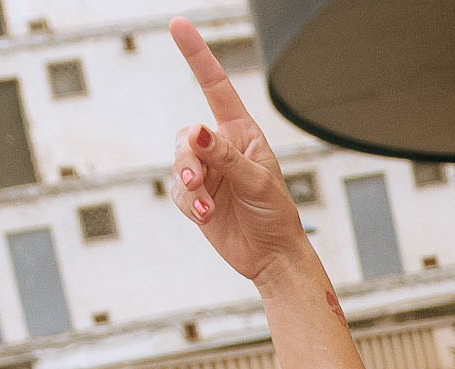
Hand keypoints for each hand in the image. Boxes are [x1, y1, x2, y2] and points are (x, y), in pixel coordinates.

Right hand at [168, 20, 309, 283]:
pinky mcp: (196, 199)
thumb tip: (197, 132)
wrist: (272, 257)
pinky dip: (189, 202)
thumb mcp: (257, 181)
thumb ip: (226, 157)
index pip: (215, 87)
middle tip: (196, 178)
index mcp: (242, 133)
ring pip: (178, 163)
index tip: (178, 25)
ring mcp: (207, 173)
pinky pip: (178, 192)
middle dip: (188, 156)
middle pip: (187, 136)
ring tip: (205, 203)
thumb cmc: (276, 215)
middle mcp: (221, 148)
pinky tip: (206, 215)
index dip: (197, 56)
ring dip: (188, 182)